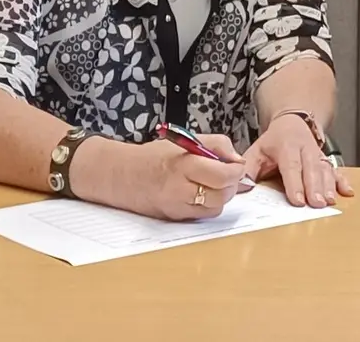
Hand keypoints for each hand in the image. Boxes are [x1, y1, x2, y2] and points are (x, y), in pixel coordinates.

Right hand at [101, 136, 247, 221]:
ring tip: (212, 182)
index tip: (237, 165)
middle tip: (228, 174)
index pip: (222, 175)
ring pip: (216, 208)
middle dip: (231, 184)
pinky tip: (200, 192)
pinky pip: (203, 215)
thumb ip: (217, 145)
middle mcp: (180, 190)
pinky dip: (209, 204)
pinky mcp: (175, 219)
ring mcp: (177, 208)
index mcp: (183, 165)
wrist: (122, 176)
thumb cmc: (153, 156)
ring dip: (222, 195)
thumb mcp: (186, 140)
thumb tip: (237, 160)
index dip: (236, 171)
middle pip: (222, 195)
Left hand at [242, 114, 354, 207]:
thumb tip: (240, 186)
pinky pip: (337, 170)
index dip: (295, 183)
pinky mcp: (327, 160)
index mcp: (287, 146)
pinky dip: (343, 181)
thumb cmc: (274, 143)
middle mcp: (306, 149)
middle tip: (317, 204)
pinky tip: (348, 191)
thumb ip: (248, 168)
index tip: (298, 200)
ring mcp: (319, 154)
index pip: (291, 165)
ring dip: (329, 186)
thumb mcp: (256, 150)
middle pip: (312, 168)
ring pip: (325, 170)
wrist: (293, 124)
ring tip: (329, 201)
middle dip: (315, 187)